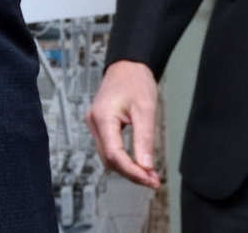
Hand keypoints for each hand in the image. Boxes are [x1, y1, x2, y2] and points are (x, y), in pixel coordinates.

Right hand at [86, 59, 161, 187]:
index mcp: (102, 117)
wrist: (127, 65)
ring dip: (127, 168)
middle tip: (153, 181)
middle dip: (131, 173)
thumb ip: (144, 140)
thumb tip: (146, 166)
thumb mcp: (145, 110)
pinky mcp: (100, 125)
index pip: (114, 154)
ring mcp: (94, 124)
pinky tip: (138, 163)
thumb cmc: (135, 81)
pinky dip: (124, 159)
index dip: (132, 171)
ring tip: (149, 174)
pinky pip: (109, 148)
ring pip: (108, 157)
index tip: (150, 180)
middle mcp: (94, 122)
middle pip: (109, 159)